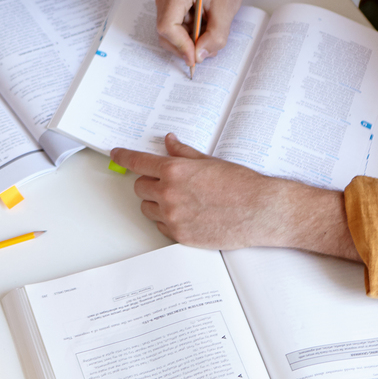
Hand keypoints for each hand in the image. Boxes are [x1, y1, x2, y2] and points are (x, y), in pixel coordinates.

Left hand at [112, 135, 280, 248]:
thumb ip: (183, 153)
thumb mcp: (209, 161)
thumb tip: (168, 142)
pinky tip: (187, 214)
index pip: (137, 162)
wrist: (261, 211)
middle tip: (168, 182)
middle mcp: (169, 194)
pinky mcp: (180, 236)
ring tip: (181, 200)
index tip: (116, 154)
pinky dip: (167, 220)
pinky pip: (160, 226)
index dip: (124, 157)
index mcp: (175, 171)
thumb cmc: (241, 184)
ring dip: (156, 202)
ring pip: (147, 208)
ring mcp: (173, 217)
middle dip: (150, 183)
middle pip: (140, 187)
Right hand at [153, 0, 244, 67]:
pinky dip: (189, 34)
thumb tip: (199, 56)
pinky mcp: (169, 5)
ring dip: (189, 41)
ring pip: (169, 33)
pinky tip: (204, 27)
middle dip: (186, 46)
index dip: (181, 45)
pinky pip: (174, 27)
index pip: (167, 26)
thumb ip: (215, 36)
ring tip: (210, 34)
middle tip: (208, 49)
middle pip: (165, 33)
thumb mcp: (226, 10)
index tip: (196, 58)